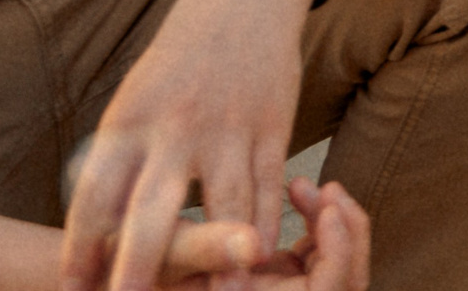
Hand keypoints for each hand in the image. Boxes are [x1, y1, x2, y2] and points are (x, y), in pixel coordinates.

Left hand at [63, 0, 320, 290]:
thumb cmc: (184, 52)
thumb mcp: (136, 95)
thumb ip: (123, 154)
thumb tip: (104, 222)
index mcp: (131, 119)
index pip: (95, 194)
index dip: (82, 246)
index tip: (74, 285)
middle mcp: (177, 128)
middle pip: (154, 211)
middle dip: (138, 267)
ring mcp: (230, 129)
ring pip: (223, 209)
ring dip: (217, 264)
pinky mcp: (273, 127)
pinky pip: (268, 188)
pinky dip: (264, 228)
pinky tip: (259, 260)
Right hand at [146, 182, 364, 290]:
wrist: (118, 262)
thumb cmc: (126, 260)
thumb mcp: (159, 250)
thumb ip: (204, 249)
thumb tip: (256, 247)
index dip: (339, 257)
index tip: (330, 210)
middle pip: (346, 283)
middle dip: (348, 235)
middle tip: (329, 190)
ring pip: (338, 266)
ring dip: (336, 224)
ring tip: (313, 186)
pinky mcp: (278, 273)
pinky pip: (320, 251)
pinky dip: (320, 221)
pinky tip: (296, 187)